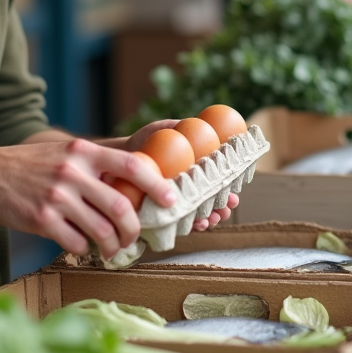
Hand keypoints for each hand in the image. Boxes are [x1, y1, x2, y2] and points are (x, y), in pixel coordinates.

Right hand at [0, 139, 176, 258]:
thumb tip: (136, 187)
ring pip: (102, 231)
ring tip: (112, 249)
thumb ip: (97, 165)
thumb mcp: (67, 153)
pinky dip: (84, 249)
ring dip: (112, 246)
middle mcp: (73, 172)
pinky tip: (82, 246)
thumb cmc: (33, 165)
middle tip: (134, 237)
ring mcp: (58, 197)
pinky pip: (76, 243)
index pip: (131, 165)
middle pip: (121, 207)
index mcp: (84, 151)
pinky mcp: (42, 219)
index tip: (170, 199)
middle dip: (134, 229)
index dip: (156, 184)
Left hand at [117, 119, 236, 229]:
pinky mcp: (159, 214)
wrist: (116, 158)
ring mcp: (173, 202)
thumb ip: (182, 128)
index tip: (235, 193)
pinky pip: (177, 224)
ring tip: (213, 218)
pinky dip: (190, 226)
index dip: (228, 189)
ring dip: (210, 218)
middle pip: (211, 201)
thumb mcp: (164, 129)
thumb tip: (203, 125)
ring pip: (197, 214)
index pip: (217, 182)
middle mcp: (186, 188)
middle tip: (228, 206)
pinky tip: (198, 224)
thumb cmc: (143, 141)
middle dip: (223, 207)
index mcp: (193, 170)